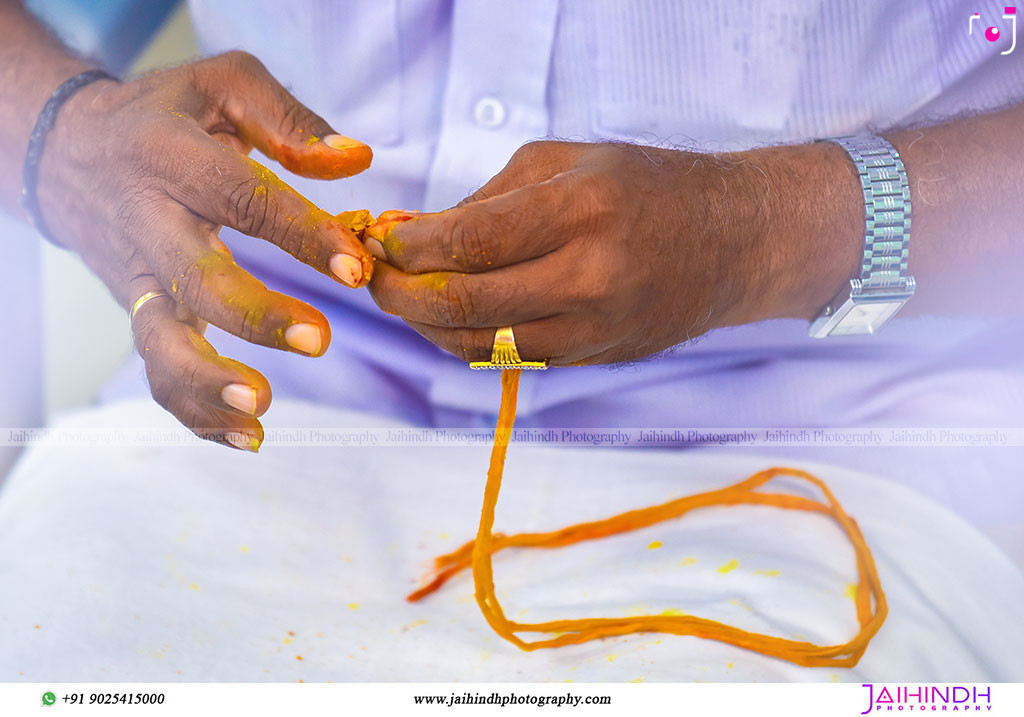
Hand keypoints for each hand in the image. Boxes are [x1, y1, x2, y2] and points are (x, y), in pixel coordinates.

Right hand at [37, 51, 375, 449]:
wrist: (70, 153)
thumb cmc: (166, 117)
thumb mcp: (221, 86)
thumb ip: (289, 120)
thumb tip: (358, 161)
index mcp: (173, 158)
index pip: (243, 199)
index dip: (301, 234)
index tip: (355, 266)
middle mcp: (149, 223)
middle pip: (197, 280)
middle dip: (257, 315)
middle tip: (321, 340)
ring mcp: (140, 277)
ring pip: (160, 342)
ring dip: (209, 383)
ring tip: (263, 410)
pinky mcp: (140, 313)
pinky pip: (158, 372)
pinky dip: (197, 412)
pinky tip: (249, 436)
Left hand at [366, 140, 860, 365]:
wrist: (732, 242)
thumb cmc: (645, 187)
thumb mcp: (568, 162)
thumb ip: (486, 199)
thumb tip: (412, 234)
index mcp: (581, 210)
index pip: (468, 242)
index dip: (407, 248)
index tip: (378, 240)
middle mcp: (588, 277)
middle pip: (462, 303)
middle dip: (400, 294)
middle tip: (372, 278)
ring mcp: (593, 328)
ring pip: (477, 344)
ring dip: (424, 325)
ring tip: (402, 299)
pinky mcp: (593, 357)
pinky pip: (507, 358)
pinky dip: (464, 341)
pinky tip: (446, 318)